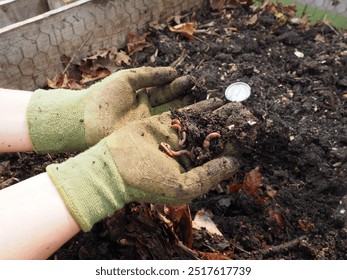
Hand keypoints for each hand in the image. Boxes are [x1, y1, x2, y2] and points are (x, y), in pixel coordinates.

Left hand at [27, 67, 193, 152]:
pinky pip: (163, 135)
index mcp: (143, 96)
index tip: (194, 83)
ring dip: (186, 117)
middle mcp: (148, 112)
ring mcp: (146, 128)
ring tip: (203, 112)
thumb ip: (150, 75)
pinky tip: (191, 128)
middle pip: (172, 106)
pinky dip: (176, 131)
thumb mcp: (127, 79)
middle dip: (187, 101)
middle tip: (204, 98)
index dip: (179, 87)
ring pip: (170, 121)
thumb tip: (173, 71)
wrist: (83, 121)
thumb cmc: (102, 97)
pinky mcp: (144, 141)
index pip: (166, 91)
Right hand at [46, 98, 239, 230]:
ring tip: (236, 104)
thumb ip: (210, 175)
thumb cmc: (147, 182)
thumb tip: (235, 163)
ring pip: (201, 123)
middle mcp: (186, 154)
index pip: (219, 157)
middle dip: (230, 127)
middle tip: (247, 115)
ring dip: (218, 114)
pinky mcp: (163, 123)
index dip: (235, 146)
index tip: (250, 135)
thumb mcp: (183, 187)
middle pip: (213, 138)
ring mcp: (175, 137)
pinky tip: (215, 100)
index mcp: (192, 171)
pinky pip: (185, 113)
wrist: (113, 166)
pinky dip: (199, 106)